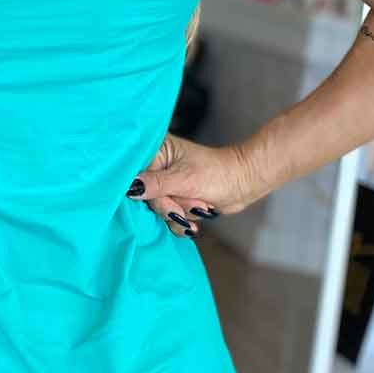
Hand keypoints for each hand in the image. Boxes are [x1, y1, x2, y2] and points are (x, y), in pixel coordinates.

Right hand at [127, 133, 262, 236]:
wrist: (244, 183)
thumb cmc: (218, 173)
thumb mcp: (185, 180)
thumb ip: (155, 185)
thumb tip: (129, 188)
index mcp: (157, 151)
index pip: (134, 174)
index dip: (143, 190)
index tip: (163, 197)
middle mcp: (158, 167)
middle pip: (145, 196)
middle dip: (169, 205)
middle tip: (188, 205)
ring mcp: (166, 184)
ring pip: (157, 209)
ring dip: (179, 214)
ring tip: (200, 206)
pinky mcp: (175, 199)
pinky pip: (168, 217)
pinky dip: (182, 222)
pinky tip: (196, 219)